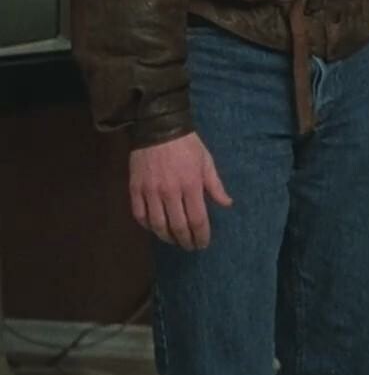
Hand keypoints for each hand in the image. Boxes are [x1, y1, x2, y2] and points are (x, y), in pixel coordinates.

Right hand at [129, 132, 232, 250]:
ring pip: (157, 225)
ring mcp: (150, 192)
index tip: (203, 244)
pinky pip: (140, 215)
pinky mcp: (135, 189)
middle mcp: (170, 192)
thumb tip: (227, 204)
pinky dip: (148, 226)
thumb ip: (215, 185)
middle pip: (178, 226)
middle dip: (185, 241)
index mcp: (191, 185)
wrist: (158, 127)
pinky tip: (155, 228)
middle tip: (190, 247)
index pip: (197, 219)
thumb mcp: (207, 161)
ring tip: (174, 241)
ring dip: (167, 237)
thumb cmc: (187, 145)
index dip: (201, 236)